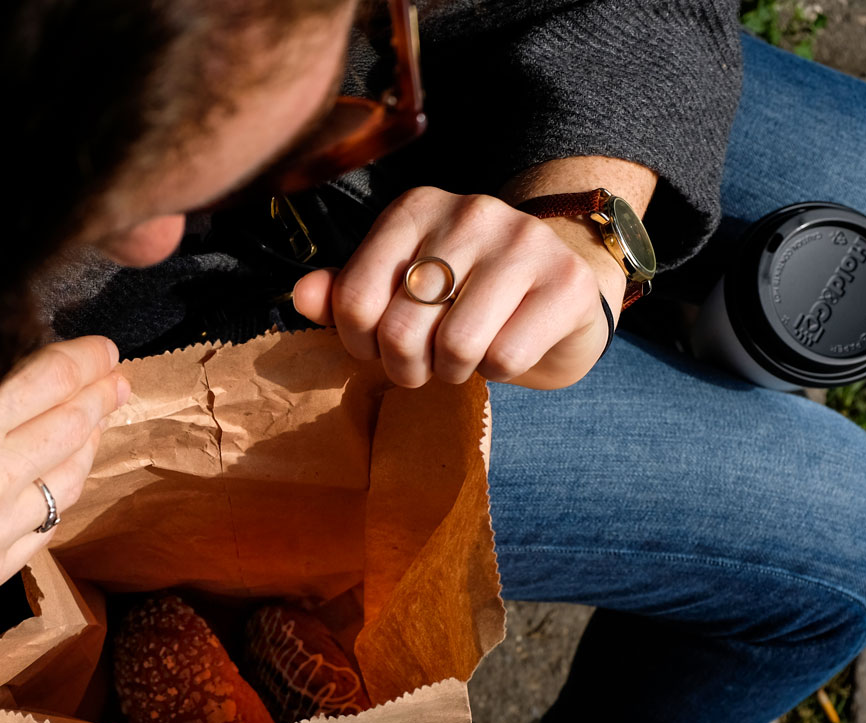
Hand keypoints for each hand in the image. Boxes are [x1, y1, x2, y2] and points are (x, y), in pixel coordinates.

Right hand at [0, 335, 129, 598]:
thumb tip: (33, 346)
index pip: (51, 381)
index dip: (84, 359)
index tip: (102, 350)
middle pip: (71, 429)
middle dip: (99, 397)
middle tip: (114, 379)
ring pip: (68, 483)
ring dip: (86, 446)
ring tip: (92, 421)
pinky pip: (44, 527)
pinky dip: (56, 493)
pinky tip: (58, 470)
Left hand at [292, 187, 627, 389]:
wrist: (557, 291)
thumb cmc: (463, 296)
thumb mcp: (398, 288)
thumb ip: (346, 293)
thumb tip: (300, 296)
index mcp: (416, 208)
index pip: (354, 297)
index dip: (358, 343)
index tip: (377, 347)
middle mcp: (470, 213)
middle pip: (400, 328)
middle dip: (404, 367)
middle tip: (422, 366)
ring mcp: (523, 242)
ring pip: (456, 345)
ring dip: (452, 371)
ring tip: (461, 358)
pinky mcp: (565, 282)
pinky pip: (505, 356)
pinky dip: (499, 371)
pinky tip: (506, 349)